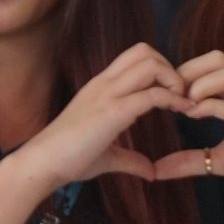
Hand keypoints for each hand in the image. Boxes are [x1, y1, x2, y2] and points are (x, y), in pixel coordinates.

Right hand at [5, 43, 184, 189]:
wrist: (42, 163)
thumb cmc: (67, 159)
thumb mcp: (106, 157)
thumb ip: (130, 160)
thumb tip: (151, 171)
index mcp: (100, 88)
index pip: (134, 58)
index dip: (160, 70)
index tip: (173, 96)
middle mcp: (104, 84)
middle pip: (145, 52)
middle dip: (170, 69)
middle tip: (179, 96)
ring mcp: (108, 95)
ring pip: (150, 64)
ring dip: (173, 79)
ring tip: (181, 102)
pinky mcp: (113, 111)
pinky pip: (152, 93)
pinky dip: (173, 99)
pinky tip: (181, 111)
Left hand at [150, 50, 223, 215]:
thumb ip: (192, 160)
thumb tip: (157, 169)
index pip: (214, 63)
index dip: (186, 72)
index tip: (167, 94)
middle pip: (220, 59)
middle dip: (188, 72)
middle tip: (171, 97)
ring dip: (199, 85)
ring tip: (183, 105)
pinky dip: (212, 107)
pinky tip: (195, 116)